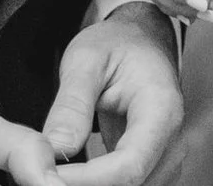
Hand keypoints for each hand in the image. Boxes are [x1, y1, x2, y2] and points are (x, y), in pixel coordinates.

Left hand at [43, 4, 183, 185]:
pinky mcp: (152, 167)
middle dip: (84, 185)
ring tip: (52, 169)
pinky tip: (69, 174)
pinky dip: (97, 184)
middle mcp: (172, 141)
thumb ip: (72, 104)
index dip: (87, 180)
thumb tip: (57, 150)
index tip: (47, 174)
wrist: (140, 40)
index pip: (129, 165)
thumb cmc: (116, 44)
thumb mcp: (86, 59)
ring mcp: (165, 158)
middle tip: (41, 169)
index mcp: (161, 110)